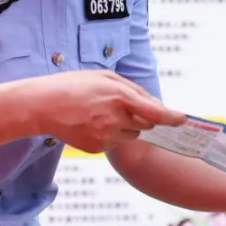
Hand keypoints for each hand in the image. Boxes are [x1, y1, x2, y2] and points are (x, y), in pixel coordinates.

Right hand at [29, 70, 185, 152]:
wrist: (42, 106)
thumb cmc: (75, 86)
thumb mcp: (106, 77)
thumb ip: (133, 90)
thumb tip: (155, 104)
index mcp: (119, 97)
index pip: (155, 112)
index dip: (172, 117)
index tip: (182, 120)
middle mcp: (115, 119)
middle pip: (146, 124)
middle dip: (143, 116)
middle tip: (123, 106)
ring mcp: (105, 136)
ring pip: (131, 134)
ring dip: (126, 126)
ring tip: (102, 113)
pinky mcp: (96, 148)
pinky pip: (115, 143)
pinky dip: (111, 134)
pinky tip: (93, 123)